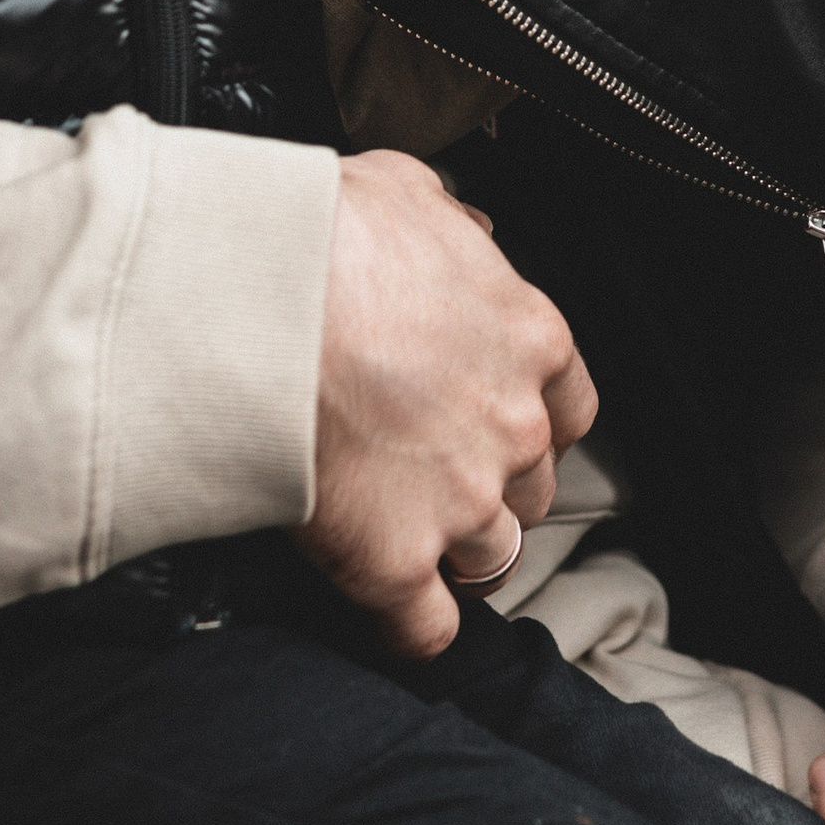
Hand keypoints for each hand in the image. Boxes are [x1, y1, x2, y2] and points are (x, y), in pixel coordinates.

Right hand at [304, 149, 597, 656]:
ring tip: (411, 547)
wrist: (254, 296)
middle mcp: (513, 428)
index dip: (532, 424)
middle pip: (534, 488)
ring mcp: (459, 501)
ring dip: (457, 556)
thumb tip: (467, 231)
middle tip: (440, 482)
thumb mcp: (409, 193)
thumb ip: (453, 226)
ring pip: (490, 558)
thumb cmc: (322, 231)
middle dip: (496, 489)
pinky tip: (386, 614)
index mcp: (530, 339)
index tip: (499, 428)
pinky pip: (426, 630)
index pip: (569, 409)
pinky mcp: (393, 561)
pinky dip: (412, 631)